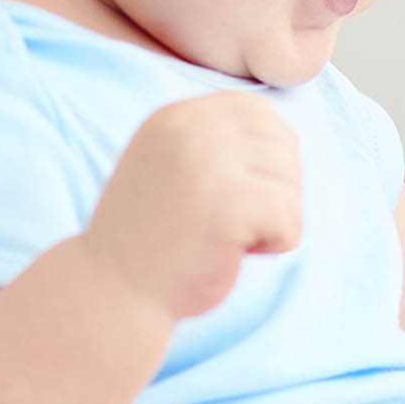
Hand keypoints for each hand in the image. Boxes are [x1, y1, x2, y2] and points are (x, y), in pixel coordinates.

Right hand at [80, 95, 302, 321]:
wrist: (113, 291)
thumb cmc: (153, 238)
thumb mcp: (174, 167)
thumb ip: (217, 143)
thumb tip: (287, 138)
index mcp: (177, 116)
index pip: (259, 112)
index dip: (267, 156)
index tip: (237, 191)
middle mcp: (191, 128)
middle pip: (284, 146)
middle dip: (275, 190)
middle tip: (229, 221)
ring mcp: (208, 163)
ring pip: (292, 184)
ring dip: (273, 220)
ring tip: (224, 236)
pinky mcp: (229, 204)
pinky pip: (291, 219)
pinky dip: (276, 244)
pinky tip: (234, 252)